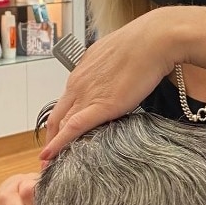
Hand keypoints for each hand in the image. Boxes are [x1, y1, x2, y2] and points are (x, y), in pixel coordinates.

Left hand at [40, 8, 180, 159]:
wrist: (155, 40)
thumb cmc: (144, 44)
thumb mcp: (118, 58)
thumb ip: (110, 73)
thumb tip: (115, 80)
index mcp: (83, 71)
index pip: (66, 101)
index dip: (60, 121)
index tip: (59, 134)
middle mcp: (78, 83)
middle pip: (57, 115)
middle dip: (51, 137)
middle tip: (50, 157)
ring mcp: (86, 94)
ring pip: (60, 124)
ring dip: (53, 144)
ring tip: (50, 164)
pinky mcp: (100, 105)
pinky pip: (72, 128)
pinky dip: (59, 144)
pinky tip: (51, 157)